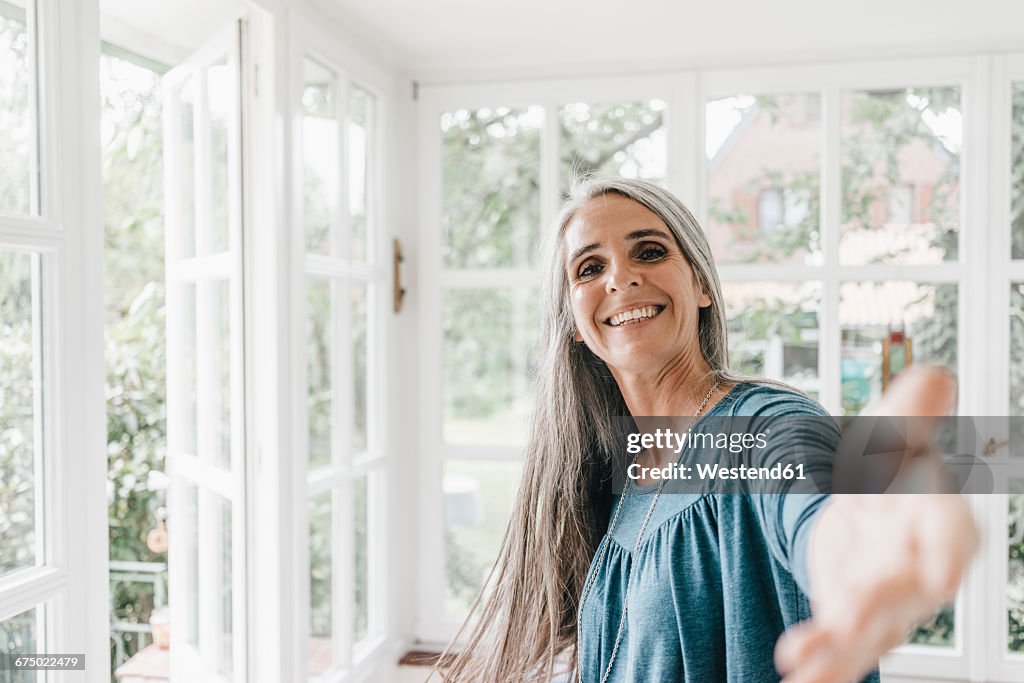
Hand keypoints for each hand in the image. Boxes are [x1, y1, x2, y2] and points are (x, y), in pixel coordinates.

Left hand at [774, 367, 979, 682]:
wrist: (866, 501)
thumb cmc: (891, 464)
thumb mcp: (893, 430)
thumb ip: (910, 411)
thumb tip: (935, 375)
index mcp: (939, 518)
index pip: (951, 533)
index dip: (947, 549)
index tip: (942, 573)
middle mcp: (920, 567)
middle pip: (902, 589)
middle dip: (876, 604)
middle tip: (847, 621)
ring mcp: (887, 598)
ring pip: (869, 628)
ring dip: (839, 647)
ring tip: (803, 663)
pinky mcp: (853, 615)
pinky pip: (839, 643)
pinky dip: (819, 659)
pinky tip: (793, 670)